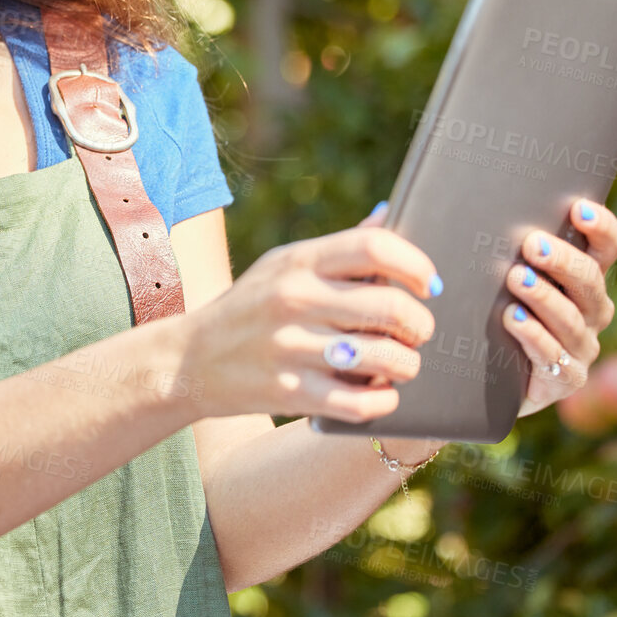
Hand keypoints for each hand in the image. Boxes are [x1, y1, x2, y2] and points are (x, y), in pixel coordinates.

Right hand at [180, 211, 442, 424]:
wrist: (188, 362)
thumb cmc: (249, 308)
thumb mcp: (283, 266)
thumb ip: (339, 247)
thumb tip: (390, 214)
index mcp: (299, 261)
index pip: (375, 247)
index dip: (416, 265)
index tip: (428, 284)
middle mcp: (294, 299)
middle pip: (391, 305)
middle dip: (420, 323)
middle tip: (419, 331)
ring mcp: (292, 347)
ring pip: (385, 357)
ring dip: (408, 364)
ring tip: (402, 363)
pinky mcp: (291, 393)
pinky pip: (362, 402)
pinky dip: (384, 400)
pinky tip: (380, 393)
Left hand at [502, 198, 616, 417]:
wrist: (493, 378)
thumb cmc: (498, 310)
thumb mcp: (507, 276)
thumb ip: (509, 249)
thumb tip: (482, 208)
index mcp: (585, 278)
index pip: (608, 247)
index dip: (601, 227)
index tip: (578, 209)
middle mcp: (592, 310)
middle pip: (590, 280)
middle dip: (563, 260)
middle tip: (532, 244)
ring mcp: (582, 346)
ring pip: (571, 318)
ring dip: (544, 296)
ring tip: (516, 279)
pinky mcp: (566, 379)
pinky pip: (554, 356)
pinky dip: (534, 336)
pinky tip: (513, 319)